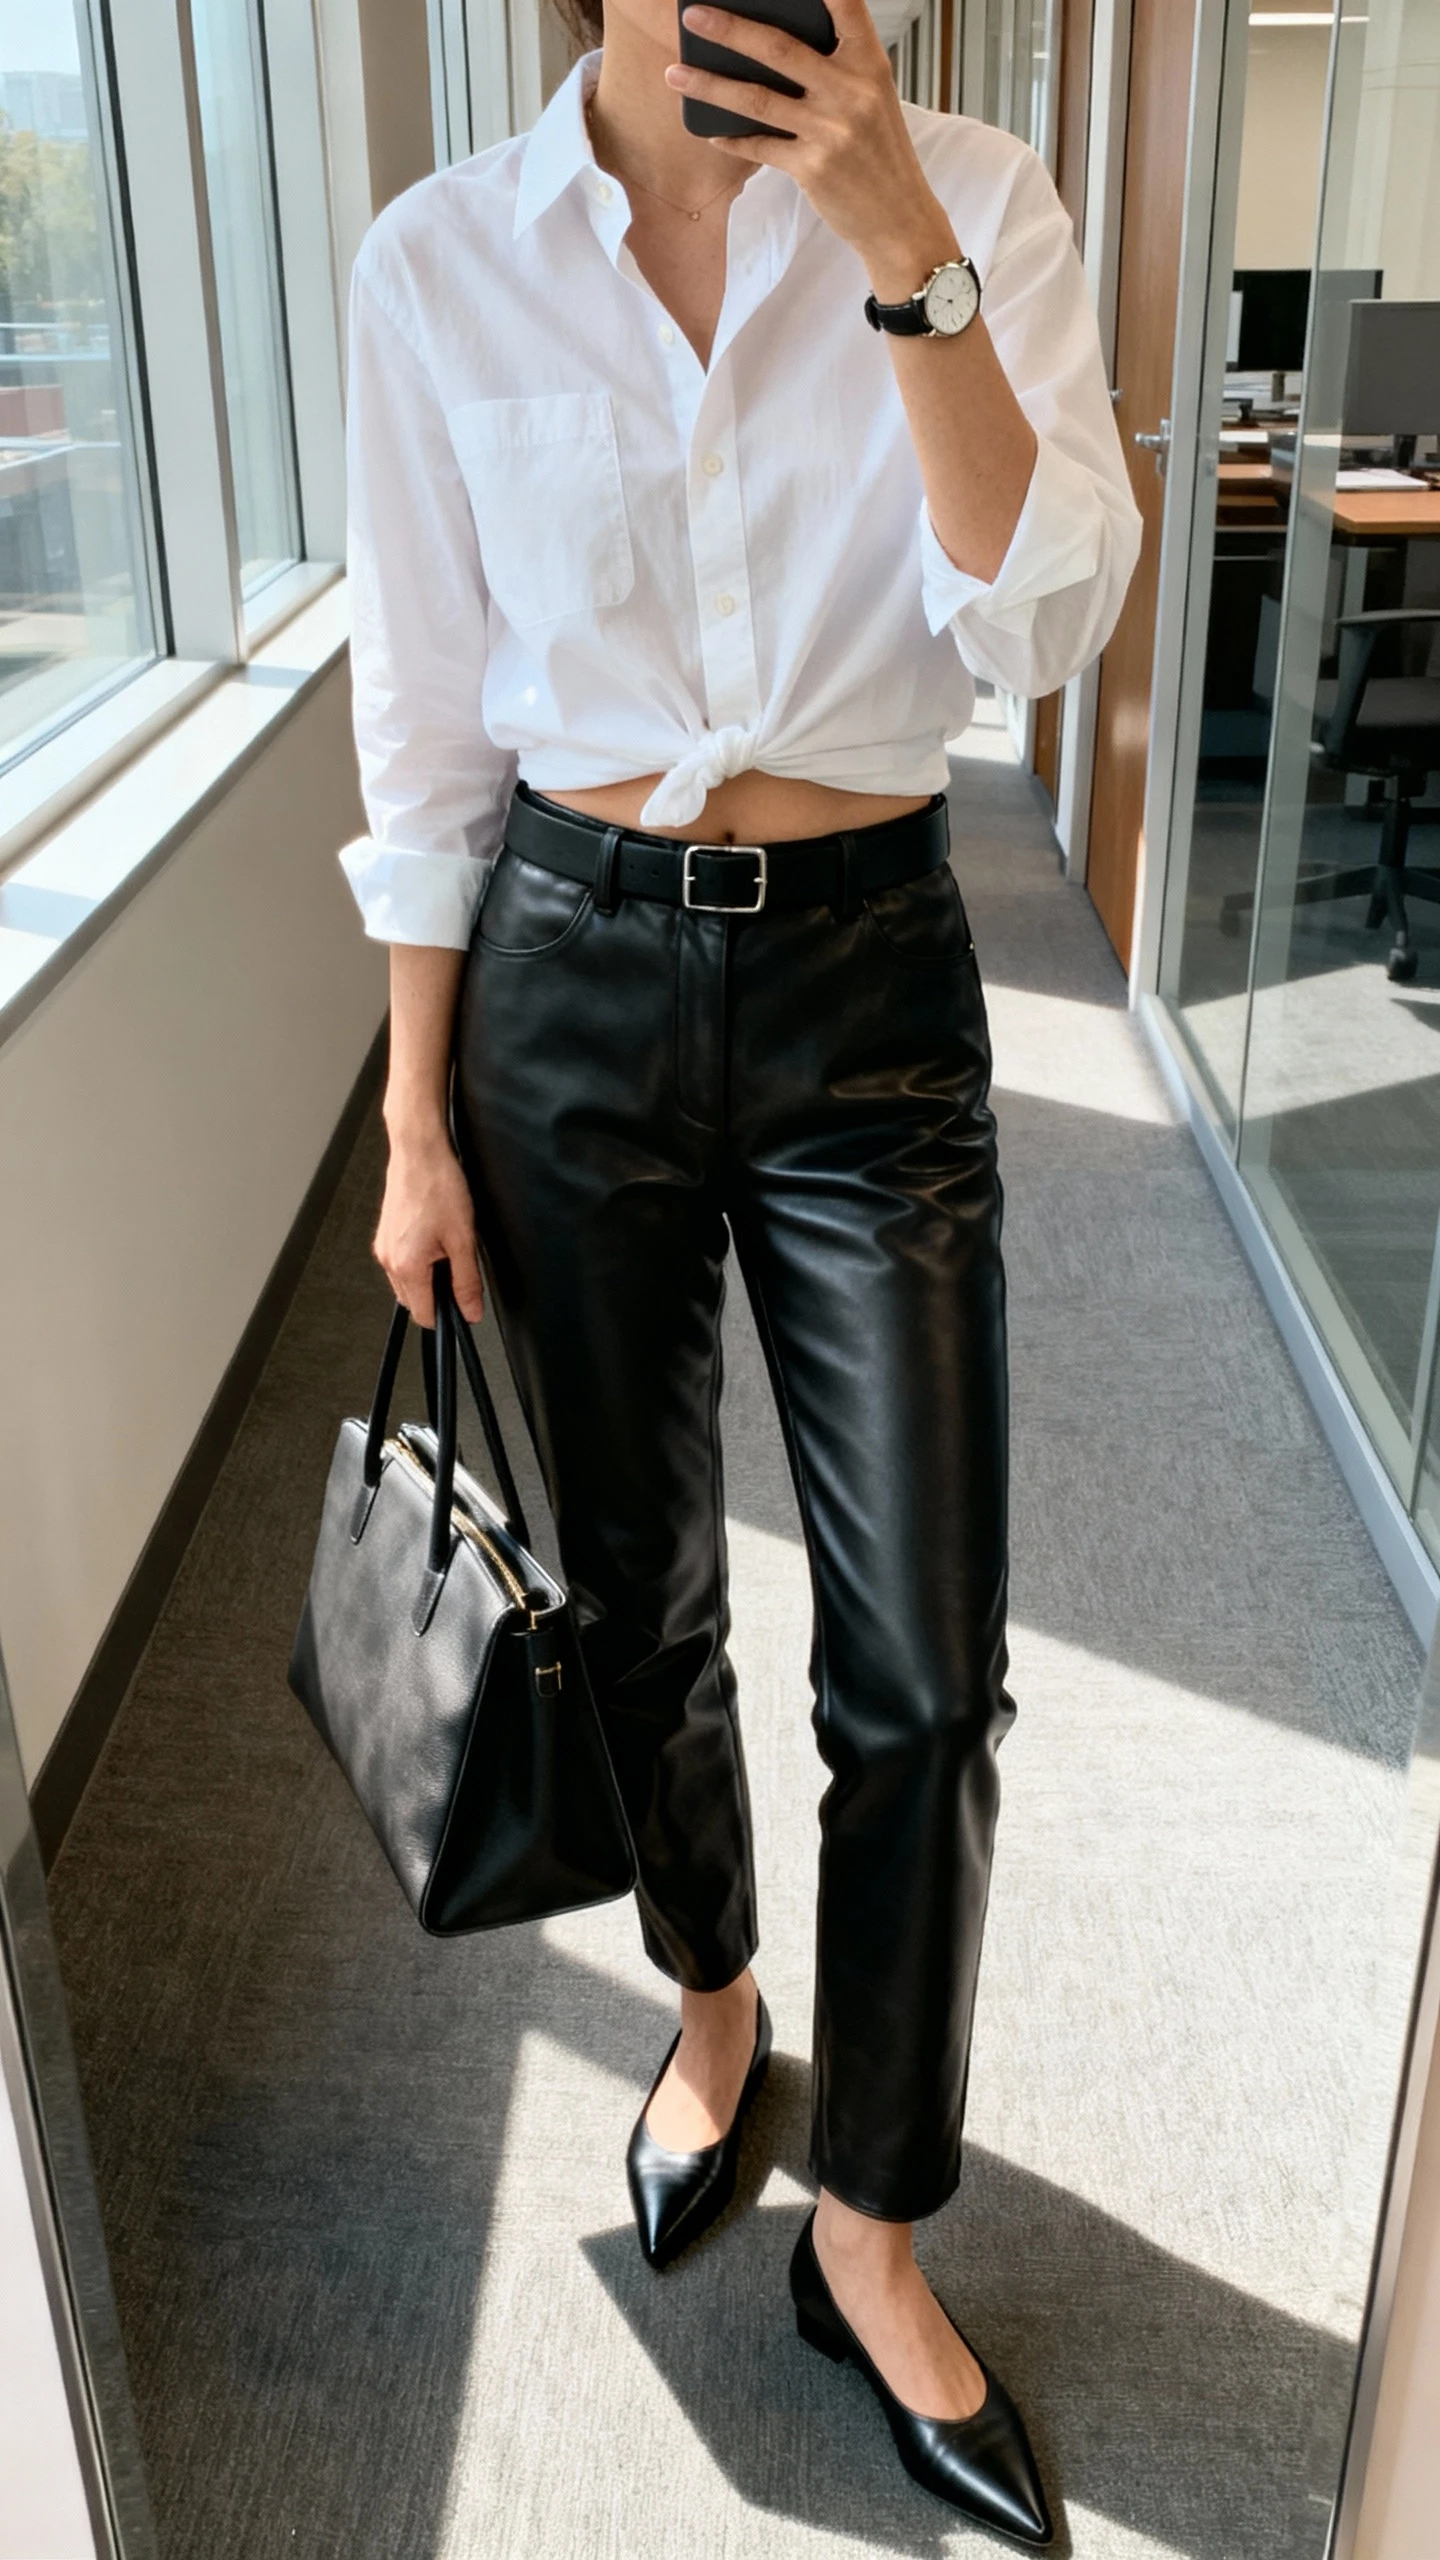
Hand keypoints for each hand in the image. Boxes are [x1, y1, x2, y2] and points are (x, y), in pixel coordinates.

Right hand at [373, 1124, 485, 1329]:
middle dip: (437, 1295)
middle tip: (459, 1268)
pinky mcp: (385, 1235)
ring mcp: (384, 1247)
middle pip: (413, 1301)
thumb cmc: (438, 1186)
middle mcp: (389, 1260)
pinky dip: (418, 1262)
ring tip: (447, 1247)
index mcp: (407, 1266)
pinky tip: (434, 1239)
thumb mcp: (463, 1239)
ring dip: (428, 1278)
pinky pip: (401, 1263)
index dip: (447, 1316)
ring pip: (407, 1283)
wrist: (419, 1152)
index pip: (424, 1315)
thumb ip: (467, 1281)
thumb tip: (470, 1310)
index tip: (463, 1306)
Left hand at [666, 0, 957, 293]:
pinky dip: (732, 138)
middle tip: (691, 15)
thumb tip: (768, 48)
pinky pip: (760, 146)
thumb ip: (834, 69)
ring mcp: (831, 130)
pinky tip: (711, 130)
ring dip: (710, 85)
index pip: (846, 5)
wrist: (899, 219)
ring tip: (675, 74)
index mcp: (869, 63)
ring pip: (757, 99)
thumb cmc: (879, 153)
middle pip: (780, 49)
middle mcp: (851, 91)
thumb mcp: (872, 98)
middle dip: (730, 29)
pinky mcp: (812, 168)